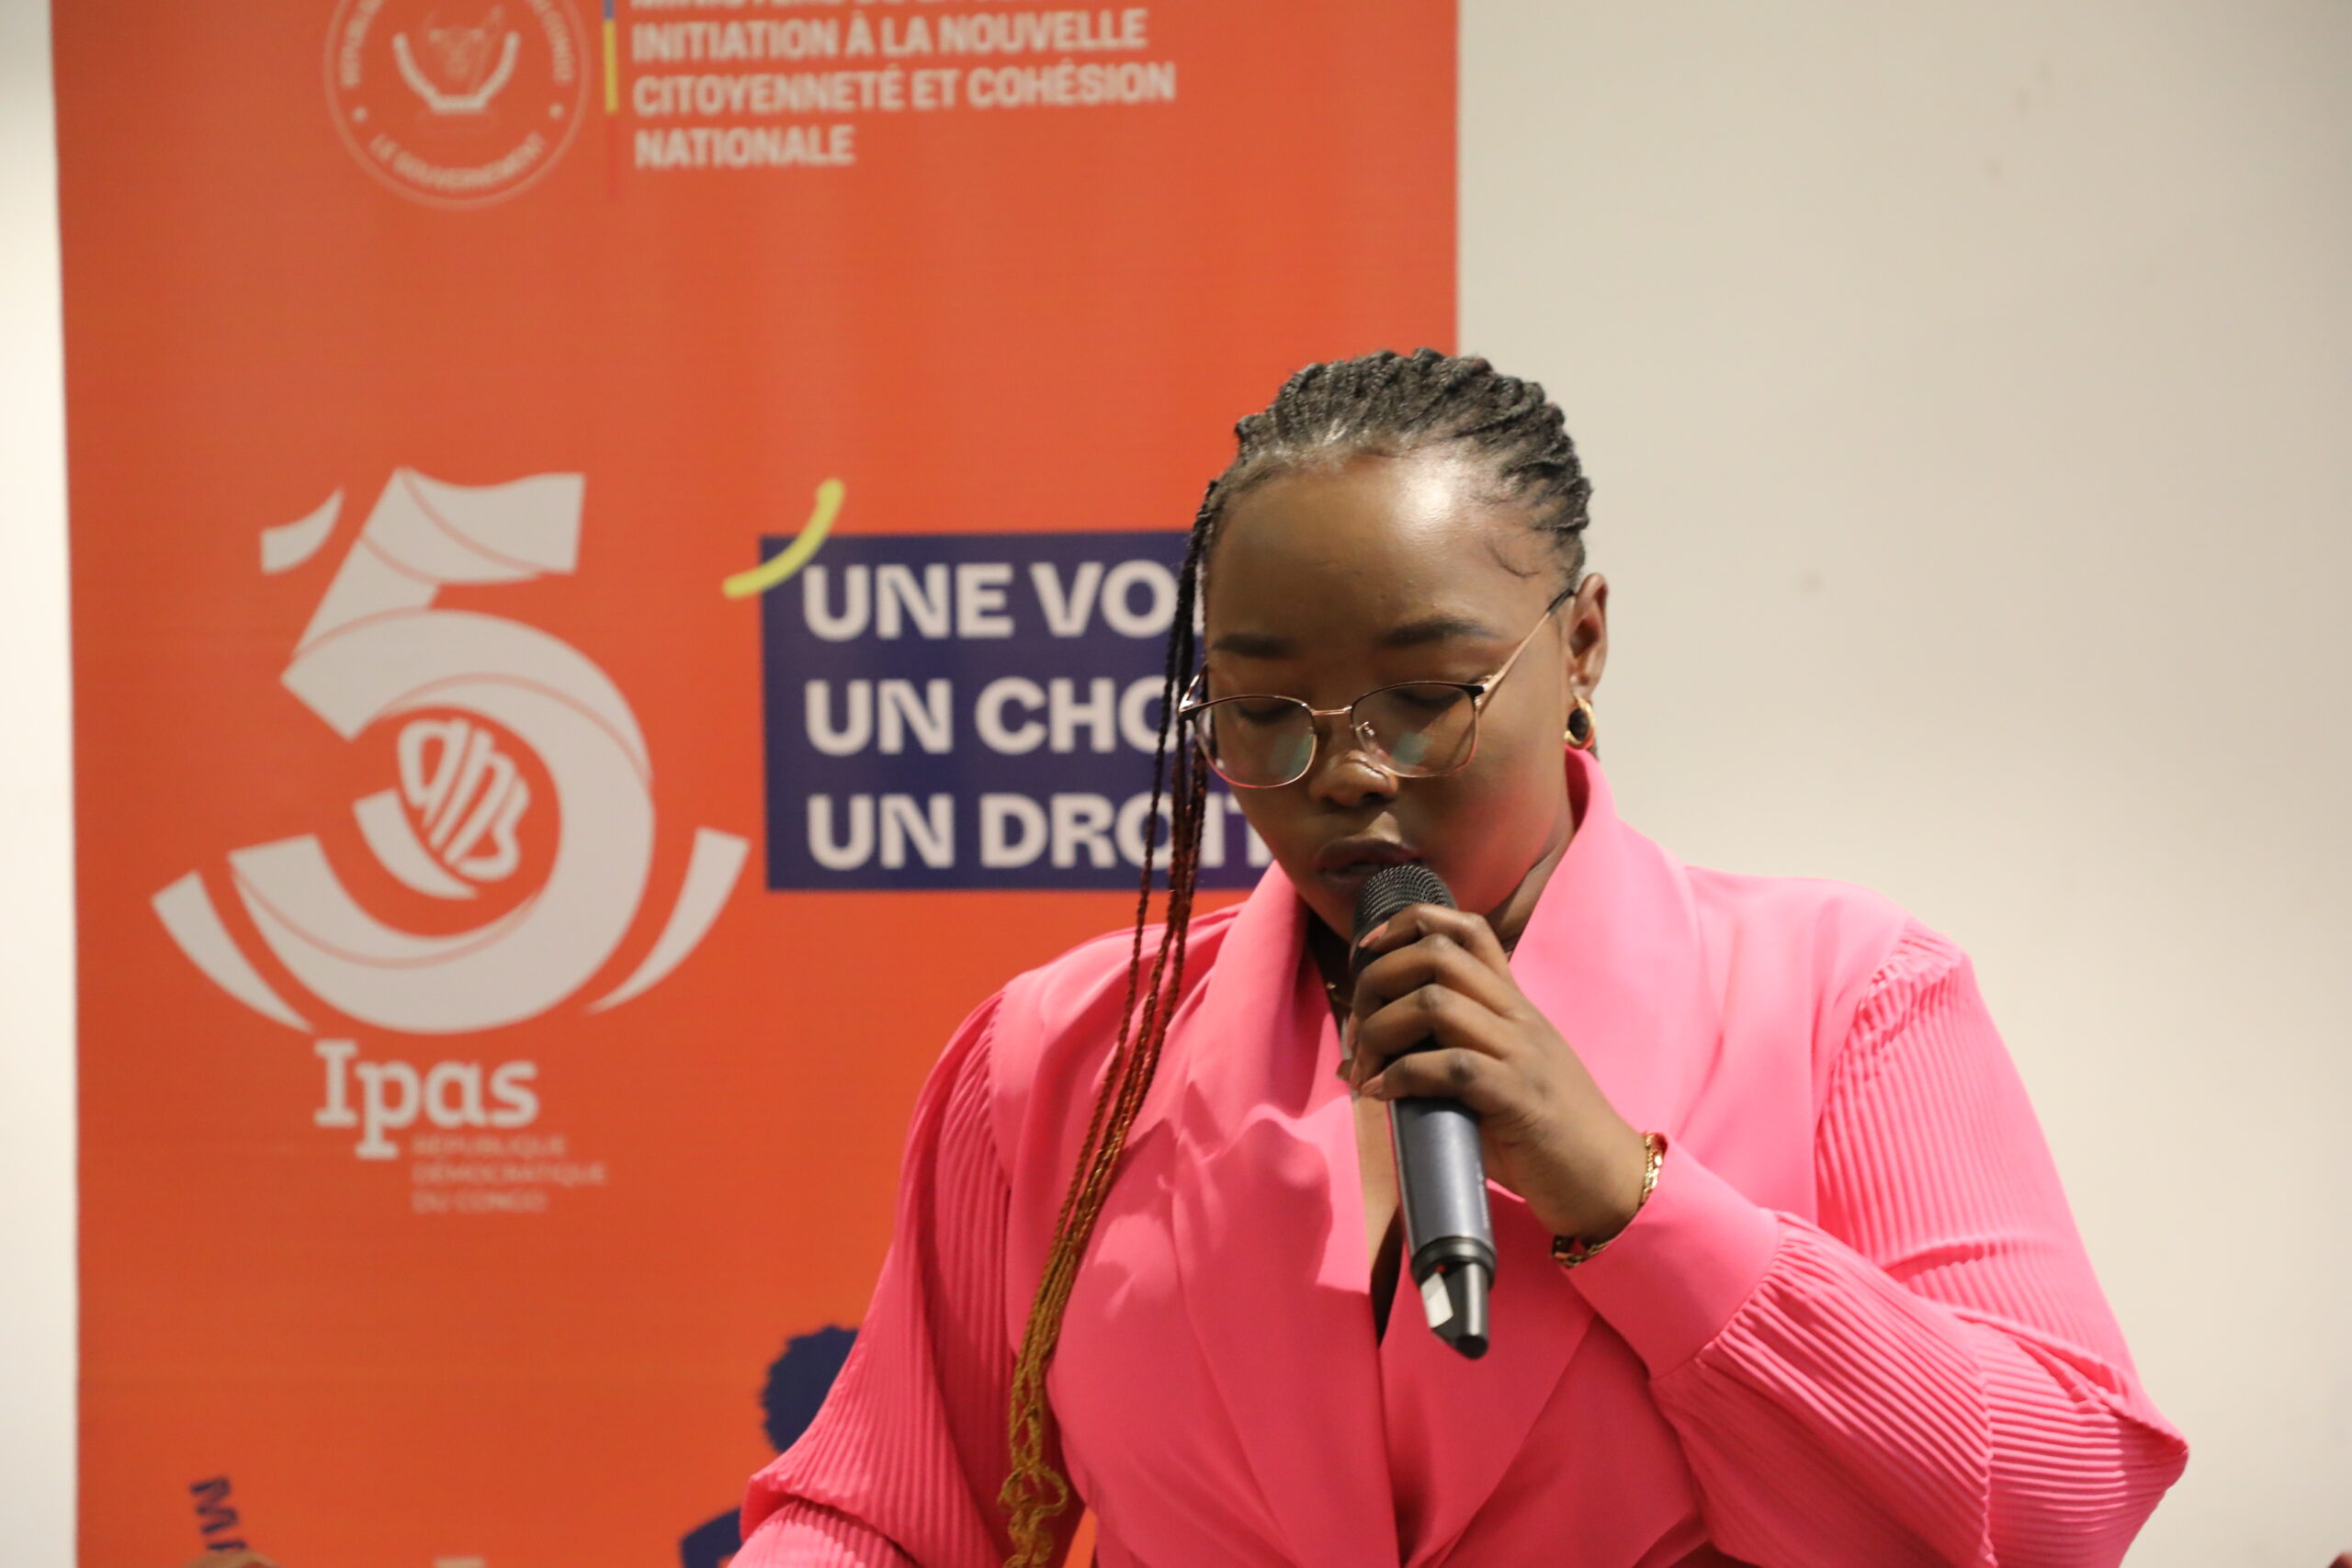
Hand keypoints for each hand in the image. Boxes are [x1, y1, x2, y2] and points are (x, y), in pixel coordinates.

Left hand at [1343, 902, 1650, 1243]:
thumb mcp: (1495, 1080)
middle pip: (1436, 955)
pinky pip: (1451, 1067)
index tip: (1365, 953)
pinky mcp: (1519, 1098)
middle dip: (1377, 981)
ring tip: (1364, 1069)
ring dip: (1381, 1030)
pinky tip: (1382, 1095)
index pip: (1465, 928)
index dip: (1406, 924)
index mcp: (1513, 1004)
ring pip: (1435, 1002)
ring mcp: (1521, 1053)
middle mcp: (1517, 1016)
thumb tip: (1363, 1063)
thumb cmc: (1544, 1136)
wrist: (1609, 1181)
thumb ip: (1440, 1060)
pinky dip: (1403, 1076)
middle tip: (1356, 1030)